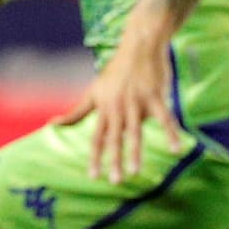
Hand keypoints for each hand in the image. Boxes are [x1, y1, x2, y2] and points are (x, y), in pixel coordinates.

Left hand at [53, 34, 182, 183]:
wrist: (138, 46)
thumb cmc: (115, 72)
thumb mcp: (93, 92)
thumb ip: (76, 112)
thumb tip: (52, 124)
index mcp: (104, 108)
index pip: (97, 137)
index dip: (95, 157)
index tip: (93, 176)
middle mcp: (118, 106)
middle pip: (114, 137)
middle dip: (114, 160)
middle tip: (114, 182)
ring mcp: (137, 101)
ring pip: (135, 131)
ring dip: (135, 152)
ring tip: (135, 172)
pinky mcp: (155, 96)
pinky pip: (165, 118)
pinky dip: (171, 133)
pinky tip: (176, 149)